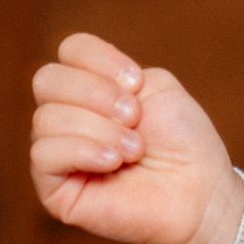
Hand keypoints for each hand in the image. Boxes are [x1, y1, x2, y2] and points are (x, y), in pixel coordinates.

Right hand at [30, 32, 243, 243]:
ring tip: (134, 149)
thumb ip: (112, 72)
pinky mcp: (52, 188)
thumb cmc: (183, 143)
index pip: (71, 50)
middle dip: (97, 94)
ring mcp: (57, 151)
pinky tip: (114, 162)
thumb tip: (69, 94)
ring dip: (100, 129)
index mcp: (93, 88)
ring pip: (45, 118)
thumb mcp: (156, 87)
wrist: (199, 193)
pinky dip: (83, 151)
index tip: (138, 82)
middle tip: (135, 117)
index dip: (101, 59)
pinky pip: (43, 155)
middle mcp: (68, 116)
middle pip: (47, 80)